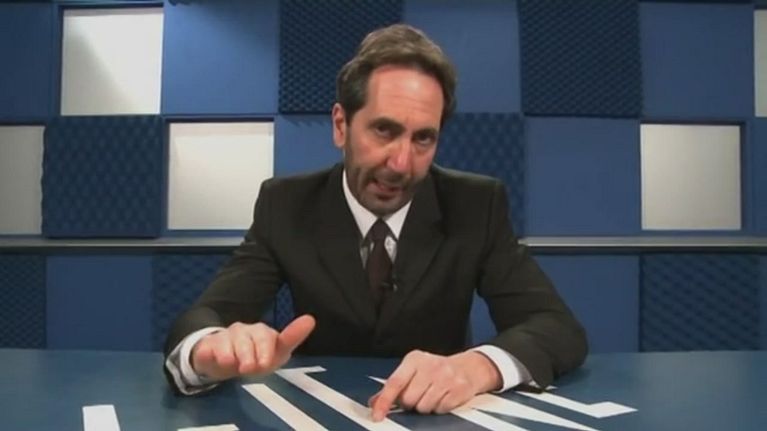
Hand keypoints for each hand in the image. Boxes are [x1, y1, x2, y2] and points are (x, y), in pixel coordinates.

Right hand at [191, 314, 315, 380]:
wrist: (223, 360)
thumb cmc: (254, 358)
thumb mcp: (274, 356)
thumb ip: (290, 340)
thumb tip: (311, 318)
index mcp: (262, 333)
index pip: (267, 337)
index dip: (266, 348)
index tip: (266, 362)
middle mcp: (244, 332)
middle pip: (248, 340)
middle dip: (249, 353)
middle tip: (250, 368)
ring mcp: (226, 337)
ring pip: (228, 342)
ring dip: (230, 353)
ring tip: (231, 364)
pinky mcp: (209, 345)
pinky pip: (208, 348)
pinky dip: (210, 353)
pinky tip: (214, 357)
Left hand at [369, 350, 501, 420]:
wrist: (469, 367)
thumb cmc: (436, 370)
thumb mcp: (413, 371)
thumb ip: (394, 386)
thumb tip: (374, 402)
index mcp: (414, 359)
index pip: (395, 382)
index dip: (384, 401)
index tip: (377, 415)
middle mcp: (430, 366)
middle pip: (409, 399)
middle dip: (410, 403)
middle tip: (418, 395)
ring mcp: (446, 377)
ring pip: (424, 407)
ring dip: (425, 406)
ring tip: (432, 395)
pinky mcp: (459, 389)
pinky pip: (440, 409)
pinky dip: (439, 408)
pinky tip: (443, 397)